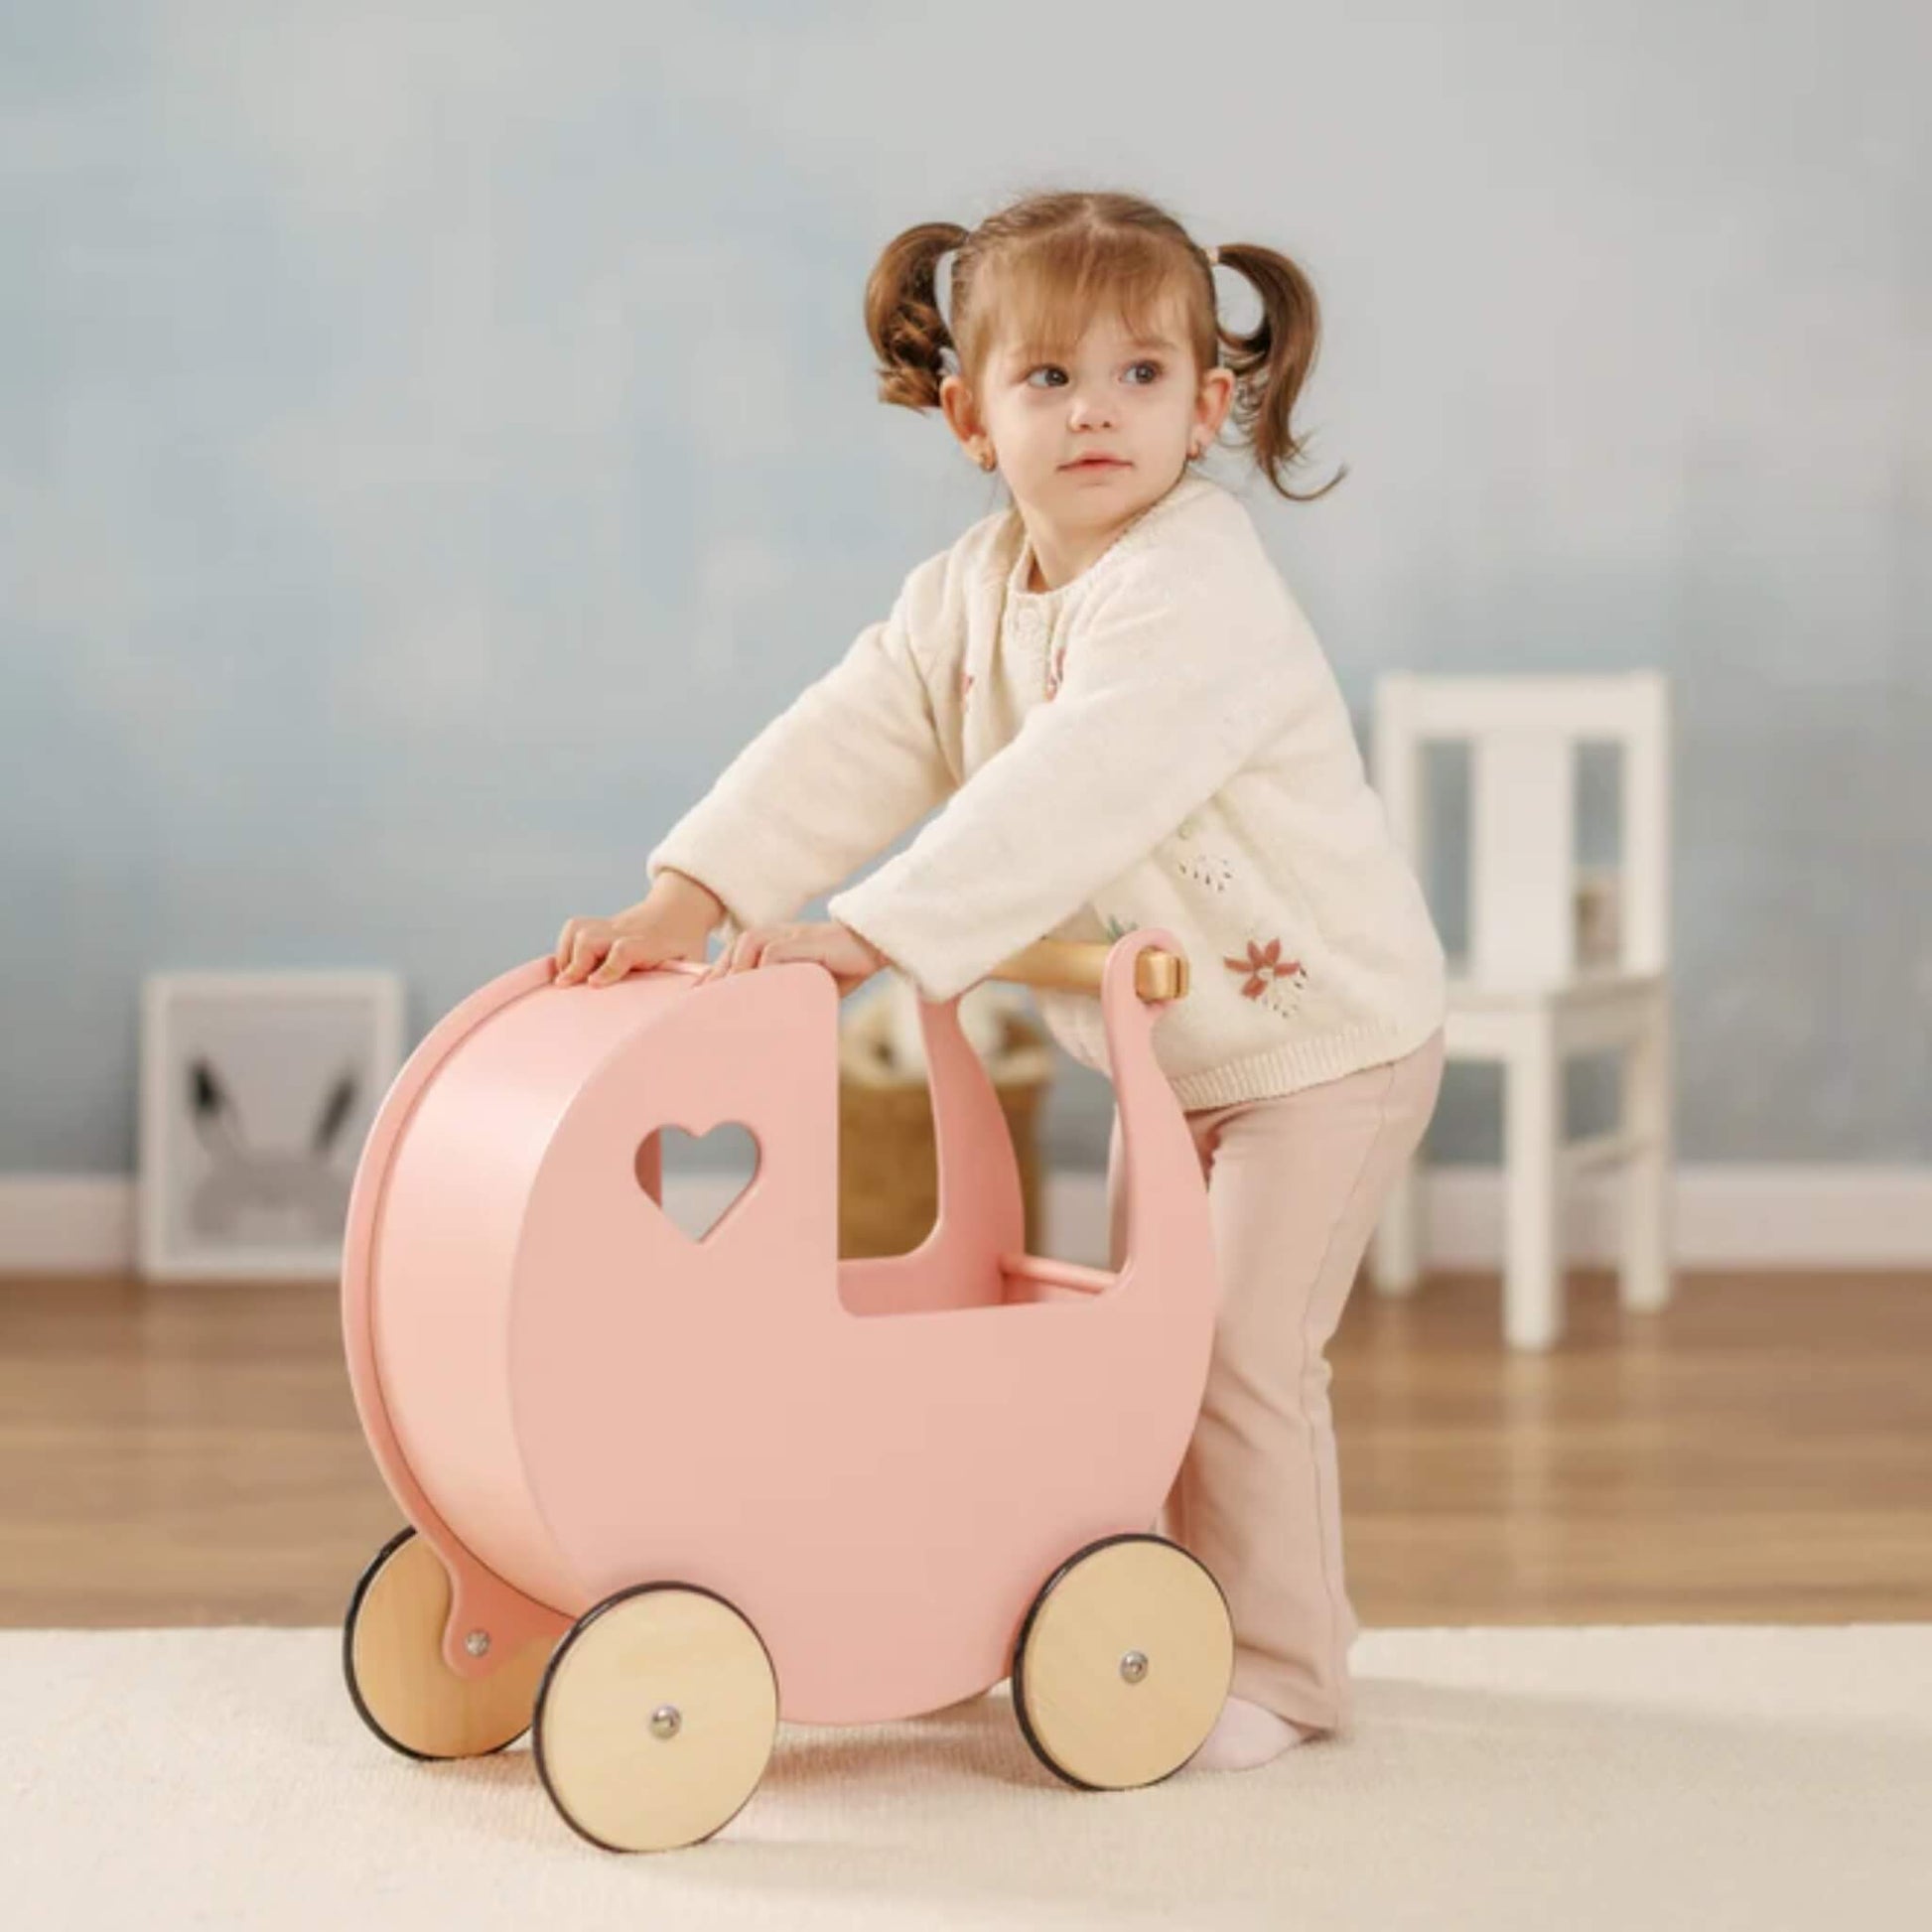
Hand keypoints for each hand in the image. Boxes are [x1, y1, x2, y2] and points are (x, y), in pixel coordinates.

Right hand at [554, 873, 722, 986]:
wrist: (680, 908)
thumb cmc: (685, 943)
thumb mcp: (694, 961)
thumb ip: (690, 982)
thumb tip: (690, 1005)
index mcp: (649, 943)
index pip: (625, 950)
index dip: (609, 967)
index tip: (595, 984)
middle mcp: (624, 932)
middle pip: (592, 937)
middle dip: (576, 961)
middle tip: (566, 986)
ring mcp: (610, 927)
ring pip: (579, 930)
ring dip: (566, 954)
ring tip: (565, 980)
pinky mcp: (600, 926)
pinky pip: (574, 928)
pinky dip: (564, 946)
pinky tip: (566, 967)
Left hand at [694, 920, 889, 998]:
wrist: (870, 948)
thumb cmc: (839, 969)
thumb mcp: (804, 985)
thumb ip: (782, 995)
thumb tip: (763, 1027)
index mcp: (768, 945)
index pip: (730, 960)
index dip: (713, 981)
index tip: (697, 1005)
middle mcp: (773, 936)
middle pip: (732, 952)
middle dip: (717, 979)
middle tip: (704, 1009)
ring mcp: (787, 936)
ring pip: (747, 947)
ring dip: (736, 973)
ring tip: (730, 1002)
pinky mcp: (802, 940)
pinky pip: (772, 953)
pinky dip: (762, 971)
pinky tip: (759, 992)